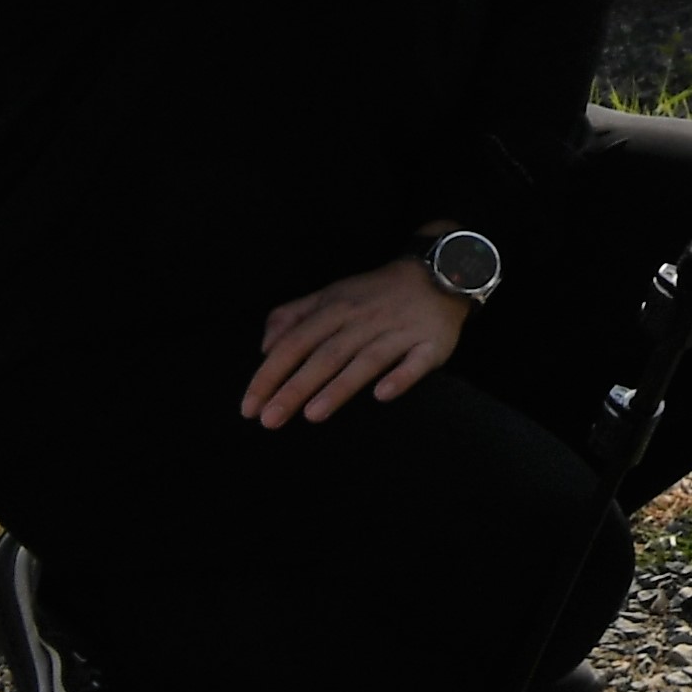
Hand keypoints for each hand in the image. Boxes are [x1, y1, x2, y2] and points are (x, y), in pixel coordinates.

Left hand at [242, 258, 469, 425]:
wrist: (442, 270)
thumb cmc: (376, 292)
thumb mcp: (331, 294)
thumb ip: (293, 316)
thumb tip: (264, 349)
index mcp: (336, 308)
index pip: (295, 342)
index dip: (270, 374)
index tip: (249, 406)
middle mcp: (365, 319)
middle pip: (326, 355)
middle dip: (295, 388)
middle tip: (269, 420)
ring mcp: (400, 331)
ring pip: (366, 360)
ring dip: (340, 386)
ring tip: (313, 415)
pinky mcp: (432, 343)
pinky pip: (417, 361)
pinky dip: (401, 377)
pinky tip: (382, 395)